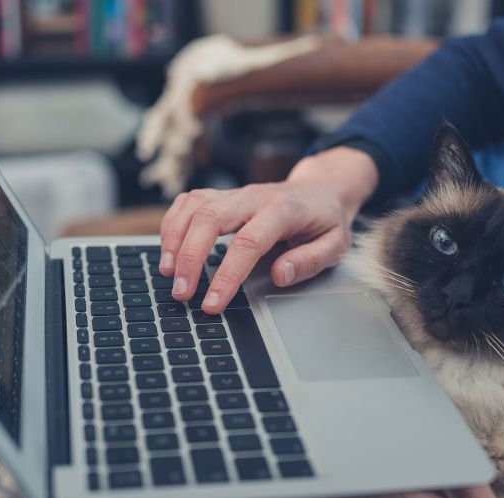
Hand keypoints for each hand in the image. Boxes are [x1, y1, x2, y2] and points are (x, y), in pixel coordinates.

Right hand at [159, 146, 377, 313]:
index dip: (227, 275)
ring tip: (168, 273)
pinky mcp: (221, 195)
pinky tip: (168, 249)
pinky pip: (188, 202)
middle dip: (189, 257)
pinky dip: (172, 224)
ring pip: (194, 207)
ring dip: (174, 240)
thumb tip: (279, 275)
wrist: (321, 189)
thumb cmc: (325, 220)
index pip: (248, 243)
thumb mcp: (335, 244)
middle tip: (181, 292)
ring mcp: (234, 193)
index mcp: (283, 209)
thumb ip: (310, 260)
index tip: (213, 302)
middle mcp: (253, 197)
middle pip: (210, 219)